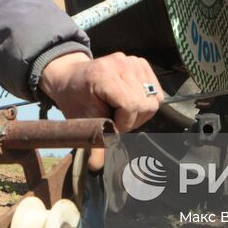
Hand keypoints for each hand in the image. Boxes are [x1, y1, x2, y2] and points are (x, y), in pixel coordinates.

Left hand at [38, 52, 162, 167]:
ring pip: (154, 99)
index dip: (124, 122)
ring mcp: (132, 60)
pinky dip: (146, 101)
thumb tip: (96, 167)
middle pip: (145, 103)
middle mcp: (120, 63)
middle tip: (116, 120)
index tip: (111, 126)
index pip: (130, 104)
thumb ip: (94, 142)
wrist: (71, 77)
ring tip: (122, 112)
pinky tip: (130, 102)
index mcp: (103, 74)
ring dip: (140, 112)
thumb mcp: (81, 121)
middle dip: (133, 119)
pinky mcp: (140, 62)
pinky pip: (156, 90)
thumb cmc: (75, 99)